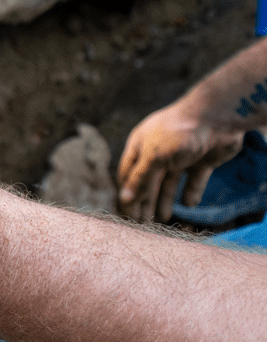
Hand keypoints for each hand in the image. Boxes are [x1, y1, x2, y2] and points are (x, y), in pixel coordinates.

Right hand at [116, 102, 242, 222]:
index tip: (125, 214)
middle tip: (142, 223)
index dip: (126, 193)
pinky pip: (193, 180)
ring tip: (162, 219)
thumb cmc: (179, 132)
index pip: (128, 174)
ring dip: (164, 200)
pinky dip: (190, 192)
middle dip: (144, 201)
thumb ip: (139, 179)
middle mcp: (158, 151)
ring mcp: (180, 156)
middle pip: (147, 181)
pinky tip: (189, 204)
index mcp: (141, 146)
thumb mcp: (154, 156)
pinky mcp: (201, 161)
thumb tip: (124, 199)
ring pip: (168, 183)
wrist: (217, 118)